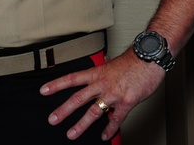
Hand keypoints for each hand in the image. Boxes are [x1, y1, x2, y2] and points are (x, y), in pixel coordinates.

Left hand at [39, 50, 165, 140]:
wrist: (149, 58)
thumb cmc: (132, 61)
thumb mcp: (111, 65)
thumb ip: (102, 74)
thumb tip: (96, 76)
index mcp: (97, 73)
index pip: (71, 79)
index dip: (56, 85)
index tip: (43, 90)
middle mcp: (102, 84)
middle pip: (78, 98)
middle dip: (63, 110)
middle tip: (52, 119)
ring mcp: (113, 94)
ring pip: (92, 112)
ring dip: (80, 125)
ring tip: (71, 134)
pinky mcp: (126, 102)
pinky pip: (115, 119)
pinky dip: (109, 129)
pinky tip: (104, 136)